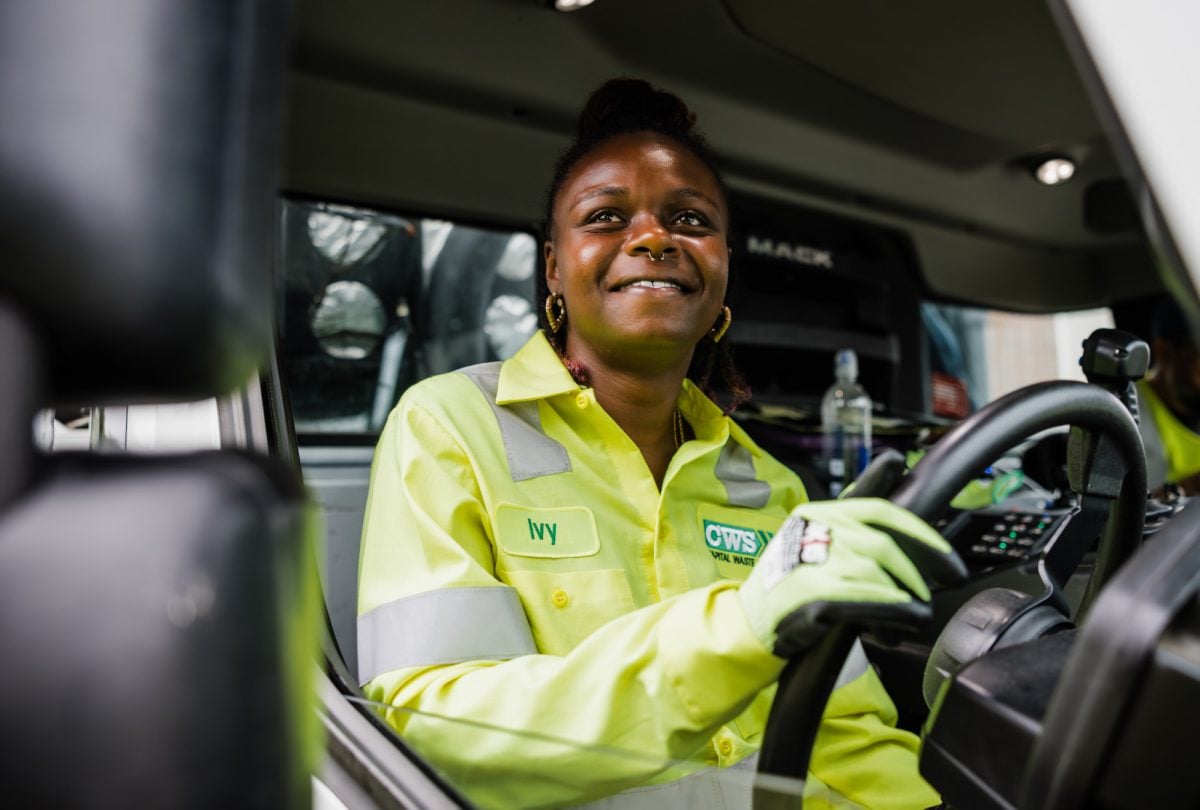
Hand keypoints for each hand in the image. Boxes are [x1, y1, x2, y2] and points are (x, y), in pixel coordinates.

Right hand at [737, 498, 963, 655]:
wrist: (747, 620)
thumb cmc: (790, 581)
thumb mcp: (817, 537)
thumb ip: (857, 515)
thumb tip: (895, 461)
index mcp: (819, 512)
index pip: (881, 510)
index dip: (922, 536)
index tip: (949, 563)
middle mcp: (814, 530)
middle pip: (884, 546)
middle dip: (918, 575)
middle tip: (932, 596)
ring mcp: (811, 563)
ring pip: (878, 575)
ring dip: (906, 600)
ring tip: (913, 618)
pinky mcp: (811, 596)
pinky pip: (865, 602)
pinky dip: (891, 614)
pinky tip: (899, 625)